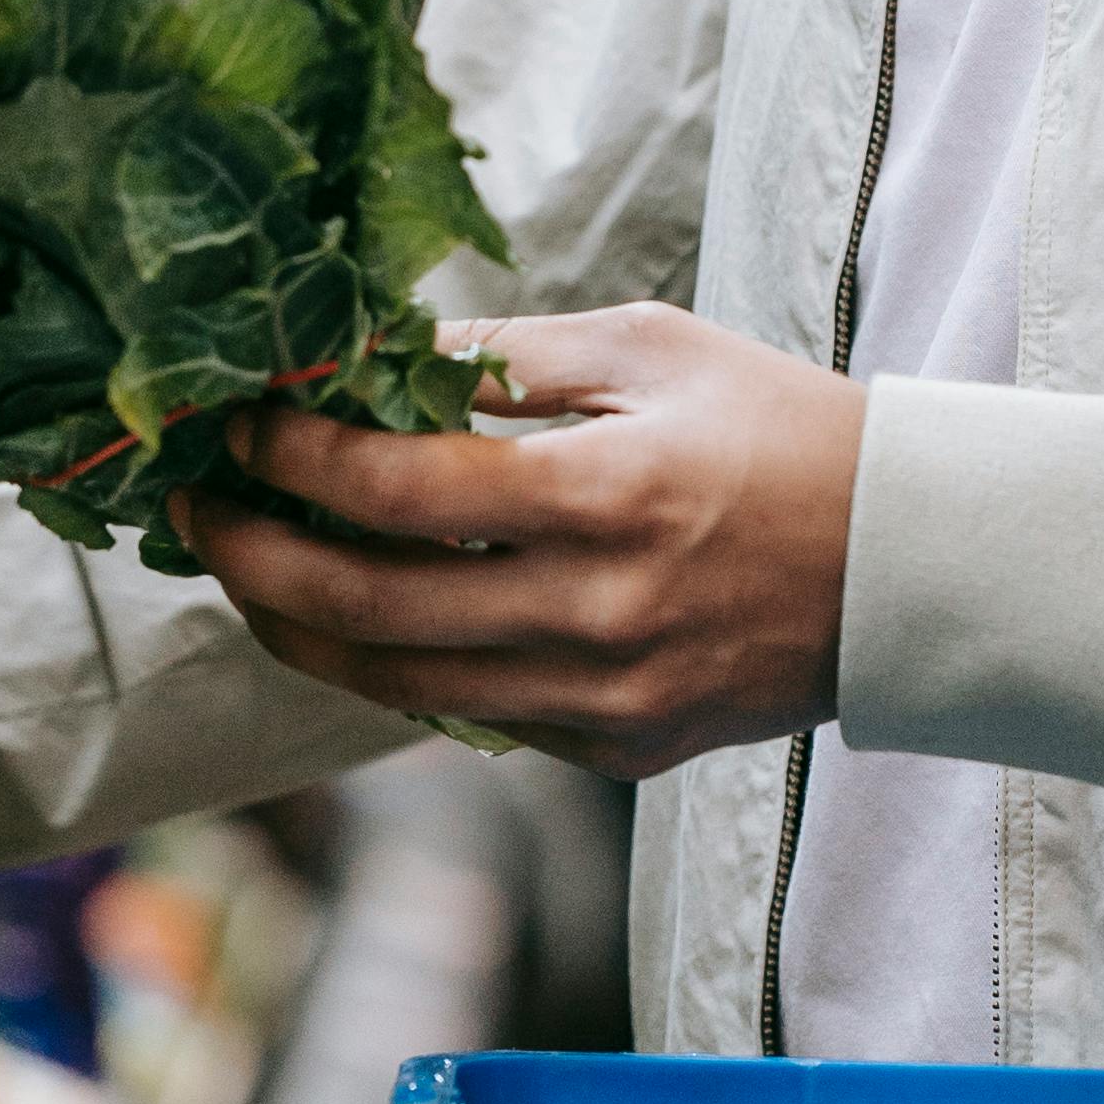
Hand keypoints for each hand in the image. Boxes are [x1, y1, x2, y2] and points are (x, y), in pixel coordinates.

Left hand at [172, 306, 864, 781]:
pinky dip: (401, 672)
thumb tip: (377, 354)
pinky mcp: (619, 752)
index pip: (400, 488)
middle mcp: (597, 612)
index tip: (238, 425)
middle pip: (370, 605)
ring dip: (302, 632)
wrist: (907, 566)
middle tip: (196, 516)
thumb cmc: (782, 431)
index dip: (295, 459)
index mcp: (607, 494)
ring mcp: (606, 700)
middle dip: (256, 561)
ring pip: (400, 686)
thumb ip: (511, 354)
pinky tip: (363, 620)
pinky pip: (475, 720)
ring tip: (249, 577)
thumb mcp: (654, 351)